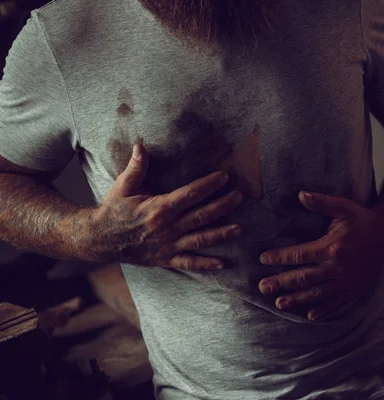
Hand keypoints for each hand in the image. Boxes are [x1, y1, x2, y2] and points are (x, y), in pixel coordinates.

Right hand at [89, 142, 242, 269]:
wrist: (98, 239)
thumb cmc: (113, 210)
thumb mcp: (123, 186)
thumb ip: (136, 167)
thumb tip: (142, 145)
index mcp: (159, 208)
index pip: (190, 194)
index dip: (209, 185)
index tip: (224, 177)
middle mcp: (167, 227)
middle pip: (201, 216)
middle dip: (223, 206)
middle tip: (240, 197)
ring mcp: (167, 245)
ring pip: (200, 239)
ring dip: (221, 234)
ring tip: (240, 229)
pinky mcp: (165, 259)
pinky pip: (188, 263)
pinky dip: (205, 264)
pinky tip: (222, 263)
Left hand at [258, 191, 383, 320]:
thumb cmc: (364, 219)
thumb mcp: (344, 207)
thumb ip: (322, 203)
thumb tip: (301, 194)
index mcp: (331, 248)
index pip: (299, 255)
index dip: (280, 257)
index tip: (263, 259)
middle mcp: (336, 268)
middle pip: (303, 278)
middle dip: (281, 283)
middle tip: (263, 287)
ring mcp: (345, 281)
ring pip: (317, 293)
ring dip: (297, 299)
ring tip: (279, 304)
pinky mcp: (354, 288)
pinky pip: (336, 302)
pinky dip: (323, 310)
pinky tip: (310, 316)